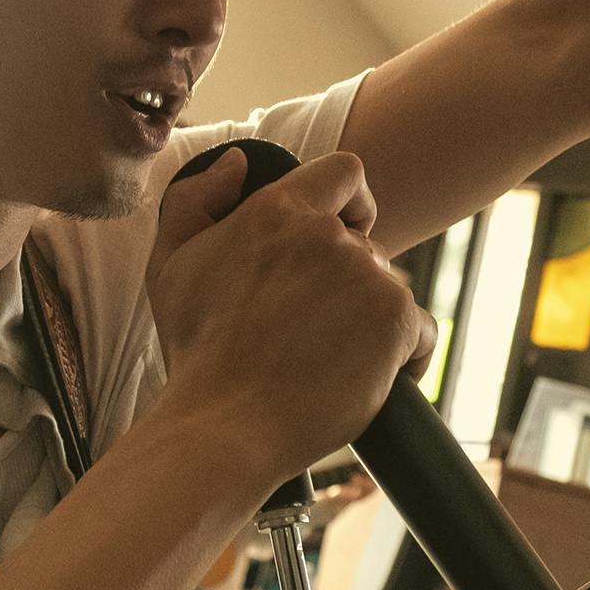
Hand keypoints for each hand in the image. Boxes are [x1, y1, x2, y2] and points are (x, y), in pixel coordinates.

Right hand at [145, 148, 434, 485]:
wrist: (226, 425)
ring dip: (367, 319)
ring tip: (325, 360)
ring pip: (388, 287)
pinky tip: (367, 378)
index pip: (344, 172)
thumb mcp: (170, 267)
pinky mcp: (396, 321)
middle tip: (306, 329)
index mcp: (277, 212)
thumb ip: (194, 201)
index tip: (340, 231)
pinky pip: (419, 331)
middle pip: (364, 245)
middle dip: (344, 281)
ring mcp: (368, 277)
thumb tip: (236, 164)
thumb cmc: (197, 353)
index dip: (349, 202)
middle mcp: (328, 236)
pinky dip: (402, 355)